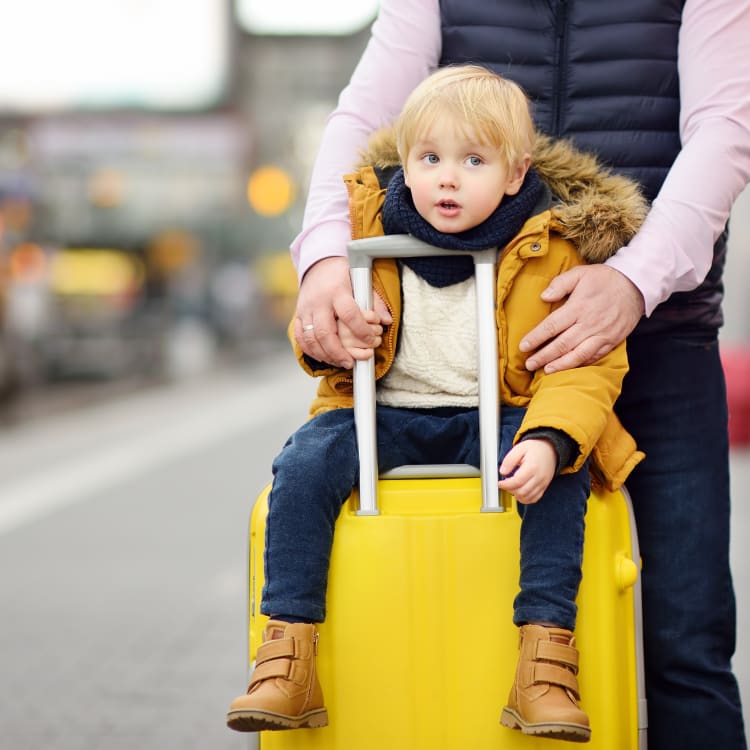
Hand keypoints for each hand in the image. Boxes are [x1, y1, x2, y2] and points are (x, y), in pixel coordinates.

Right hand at [294, 257, 392, 367]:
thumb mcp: (361, 280)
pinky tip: (324, 357)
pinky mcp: (298, 315)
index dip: (361, 330)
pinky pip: (300, 337)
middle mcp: (319, 301)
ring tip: (339, 362)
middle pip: (325, 332)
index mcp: (337, 291)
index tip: (371, 341)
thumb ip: (375, 301)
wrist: (318, 264)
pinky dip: (310, 351)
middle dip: (338, 352)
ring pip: (310, 339)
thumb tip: (387, 321)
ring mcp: (306, 309)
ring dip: (325, 355)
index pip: (349, 314)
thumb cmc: (342, 273)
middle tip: (350, 363)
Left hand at [498, 439, 556, 504]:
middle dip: (510, 490)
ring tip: (511, 487)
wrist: (550, 449)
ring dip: (516, 495)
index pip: (517, 482)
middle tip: (505, 484)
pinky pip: (535, 499)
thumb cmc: (535, 449)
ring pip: (528, 497)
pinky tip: (519, 493)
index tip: (499, 483)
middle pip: (522, 492)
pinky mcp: (544, 487)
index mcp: (532, 467)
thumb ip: (509, 460)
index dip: (505, 484)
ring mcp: (543, 483)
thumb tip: (502, 471)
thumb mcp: (519, 448)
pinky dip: (525, 499)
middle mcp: (539, 477)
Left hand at [519, 265, 644, 372]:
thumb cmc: (605, 278)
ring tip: (546, 371)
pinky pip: (594, 356)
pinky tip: (569, 368)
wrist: (636, 285)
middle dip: (543, 356)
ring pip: (578, 355)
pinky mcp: (611, 341)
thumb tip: (544, 296)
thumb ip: (560, 283)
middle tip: (529, 364)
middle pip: (562, 344)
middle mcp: (589, 323)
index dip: (536, 338)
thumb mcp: (581, 273)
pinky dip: (580, 364)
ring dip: (560, 365)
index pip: (552, 326)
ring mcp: (601, 334)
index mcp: (578, 307)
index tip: (523, 346)